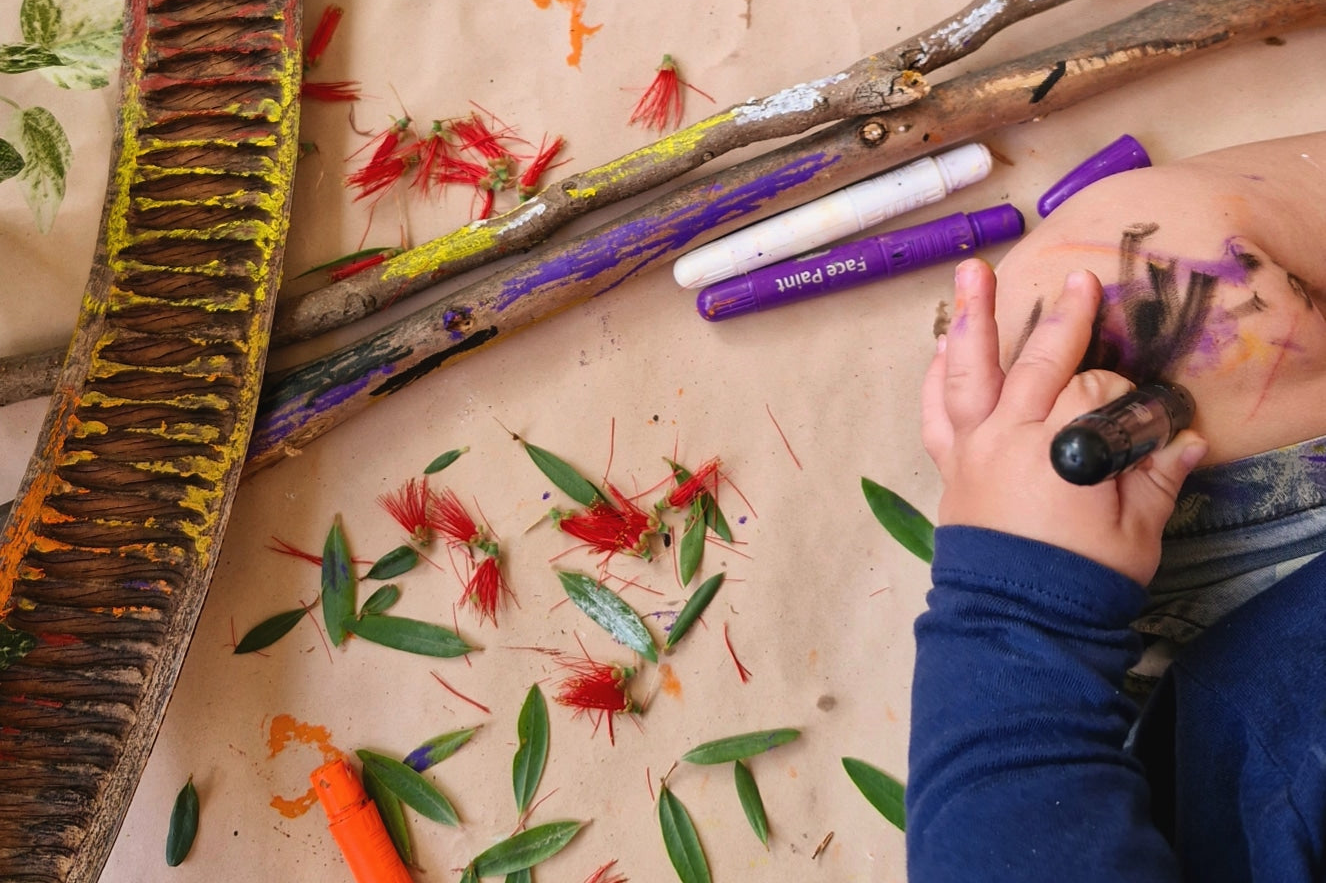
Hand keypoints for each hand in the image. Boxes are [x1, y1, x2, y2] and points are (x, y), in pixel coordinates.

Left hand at [921, 260, 1207, 584]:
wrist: (1018, 622)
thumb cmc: (1080, 580)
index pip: (1091, 394)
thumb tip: (1182, 442)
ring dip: (971, 319)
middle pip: (1035, 366)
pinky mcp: (951, 466)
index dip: (1119, 397)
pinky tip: (941, 346)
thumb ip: (1156, 480)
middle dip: (1064, 322)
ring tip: (971, 272)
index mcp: (1057, 453)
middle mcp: (1007, 440)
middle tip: (1082, 284)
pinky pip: (936, 412)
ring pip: (968, 372)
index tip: (1138, 417)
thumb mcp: (1136, 534)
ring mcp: (972, 450)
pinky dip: (935, 377)